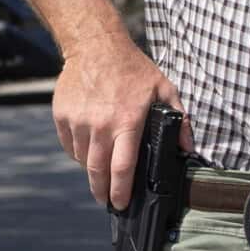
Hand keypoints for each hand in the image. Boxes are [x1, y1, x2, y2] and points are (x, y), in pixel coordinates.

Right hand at [53, 34, 190, 208]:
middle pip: (97, 170)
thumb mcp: (165, 89)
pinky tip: (89, 151)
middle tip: (107, 201)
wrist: (95, 46)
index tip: (121, 204)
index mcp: (127, 121)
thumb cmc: (133, 69)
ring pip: (82, 159)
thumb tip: (188, 148)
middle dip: (102, 191)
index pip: (123, 167)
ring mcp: (78, 121)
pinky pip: (69, 145)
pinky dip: (78, 153)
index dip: (121, 191)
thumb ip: (179, 119)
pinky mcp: (61, 116)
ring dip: (91, 170)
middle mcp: (99, 125)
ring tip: (101, 175)